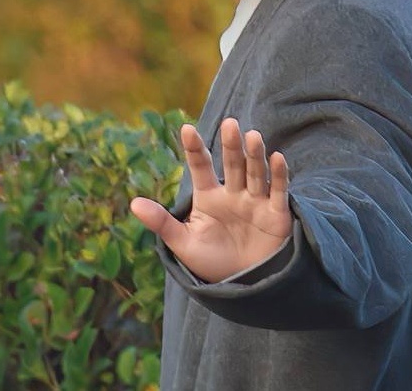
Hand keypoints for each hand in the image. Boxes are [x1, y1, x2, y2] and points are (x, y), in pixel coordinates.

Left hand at [130, 118, 291, 282]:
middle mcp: (232, 192)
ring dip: (254, 155)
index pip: (200, 167)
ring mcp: (255, 201)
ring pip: (254, 172)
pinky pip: (278, 191)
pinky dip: (278, 175)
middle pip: (231, 164)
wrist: (244, 287)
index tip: (186, 129)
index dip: (194, 148)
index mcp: (208, 196)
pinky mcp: (276, 213)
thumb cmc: (212, 262)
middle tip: (229, 124)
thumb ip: (162, 222)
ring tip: (252, 136)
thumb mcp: (184, 243)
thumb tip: (133, 203)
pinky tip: (277, 158)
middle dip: (231, 145)